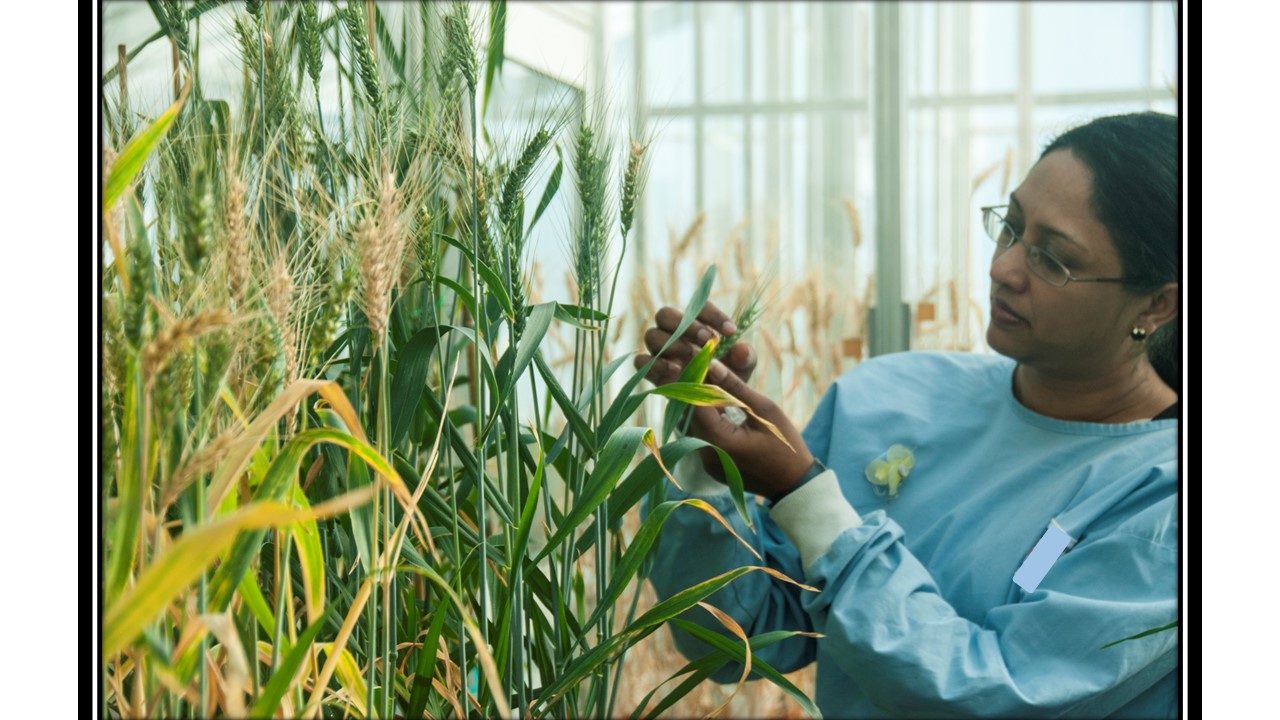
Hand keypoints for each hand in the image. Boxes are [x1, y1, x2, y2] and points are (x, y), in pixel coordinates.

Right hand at [633, 300, 756, 385]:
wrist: (714, 405)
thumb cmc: (727, 377)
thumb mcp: (742, 369)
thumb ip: (745, 357)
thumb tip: (741, 348)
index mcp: (696, 325)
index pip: (698, 308)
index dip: (713, 315)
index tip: (731, 332)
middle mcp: (673, 333)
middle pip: (665, 314)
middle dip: (686, 325)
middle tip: (707, 340)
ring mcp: (659, 352)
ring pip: (652, 335)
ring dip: (672, 343)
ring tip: (693, 356)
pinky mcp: (650, 371)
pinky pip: (641, 362)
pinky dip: (656, 364)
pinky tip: (676, 371)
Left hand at [686, 359, 813, 500]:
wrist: (794, 483)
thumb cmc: (785, 444)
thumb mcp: (764, 410)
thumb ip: (735, 387)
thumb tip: (714, 364)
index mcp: (720, 441)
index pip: (695, 401)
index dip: (696, 377)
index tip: (701, 358)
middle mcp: (706, 454)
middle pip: (688, 414)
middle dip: (693, 388)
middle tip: (702, 366)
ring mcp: (706, 462)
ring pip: (690, 425)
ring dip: (696, 402)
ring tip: (708, 381)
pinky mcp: (710, 465)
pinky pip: (698, 436)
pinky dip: (703, 419)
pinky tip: (713, 403)